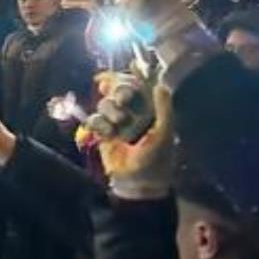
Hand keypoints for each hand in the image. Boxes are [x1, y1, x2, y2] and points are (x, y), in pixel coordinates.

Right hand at [88, 73, 174, 199]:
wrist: (137, 182)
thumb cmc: (156, 158)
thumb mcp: (164, 133)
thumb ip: (164, 108)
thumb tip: (161, 85)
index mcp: (149, 108)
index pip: (138, 84)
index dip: (130, 77)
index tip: (130, 77)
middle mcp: (132, 110)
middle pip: (118, 88)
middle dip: (119, 92)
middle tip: (123, 101)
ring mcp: (115, 120)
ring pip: (105, 103)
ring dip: (110, 112)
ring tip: (118, 128)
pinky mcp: (101, 131)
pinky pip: (94, 118)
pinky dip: (99, 125)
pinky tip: (107, 135)